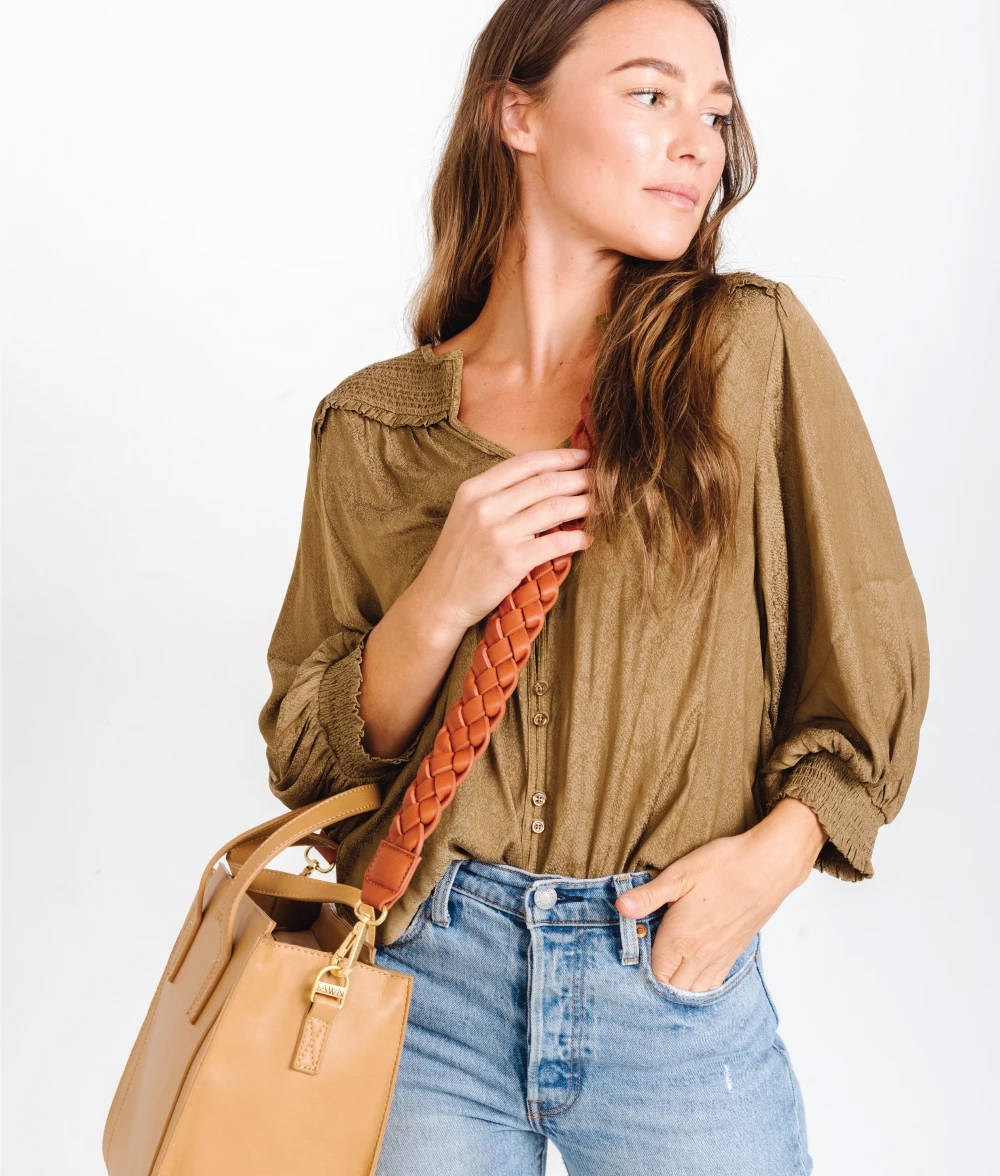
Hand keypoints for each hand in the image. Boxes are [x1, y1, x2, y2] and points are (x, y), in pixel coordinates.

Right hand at [417, 447, 594, 635]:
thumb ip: (500, 494)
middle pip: (546, 482)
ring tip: (604, 504)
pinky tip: (589, 538)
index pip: (526, 463)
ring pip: (556, 508)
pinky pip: (557, 543)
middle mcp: (486, 506)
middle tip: (603, 479)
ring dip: (586, 504)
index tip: (583, 456)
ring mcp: (498, 533)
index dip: (560, 457)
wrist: (440, 597)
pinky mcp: (511, 561)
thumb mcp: (468, 514)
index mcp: (475, 489)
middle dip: (580, 478)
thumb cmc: (460, 556)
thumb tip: (547, 479)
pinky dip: (579, 538)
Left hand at [615, 798, 826, 992]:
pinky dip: (700, 984)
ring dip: (679, 985)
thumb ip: (648, 895)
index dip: (641, 965)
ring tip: (669, 964)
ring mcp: (721, 957)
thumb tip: (620, 907)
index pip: (654, 972)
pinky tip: (694, 967)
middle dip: (658, 978)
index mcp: (681, 938)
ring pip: (694, 991)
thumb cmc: (724, 865)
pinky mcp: (736, 953)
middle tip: (649, 955)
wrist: (770, 866)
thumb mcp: (680, 873)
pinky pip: (715, 983)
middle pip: (672, 987)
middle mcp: (701, 955)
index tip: (638, 946)